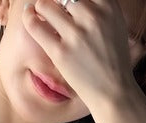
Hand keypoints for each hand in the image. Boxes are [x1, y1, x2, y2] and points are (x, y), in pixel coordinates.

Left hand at [22, 0, 144, 109]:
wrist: (113, 90)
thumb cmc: (114, 60)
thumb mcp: (117, 25)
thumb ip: (102, 8)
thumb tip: (78, 1)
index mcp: (108, 6)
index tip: (65, 1)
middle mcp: (92, 16)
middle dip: (56, 0)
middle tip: (53, 8)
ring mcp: (76, 34)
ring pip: (46, 5)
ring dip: (41, 6)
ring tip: (39, 10)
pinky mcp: (61, 52)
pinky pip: (36, 26)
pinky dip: (28, 17)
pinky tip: (28, 15)